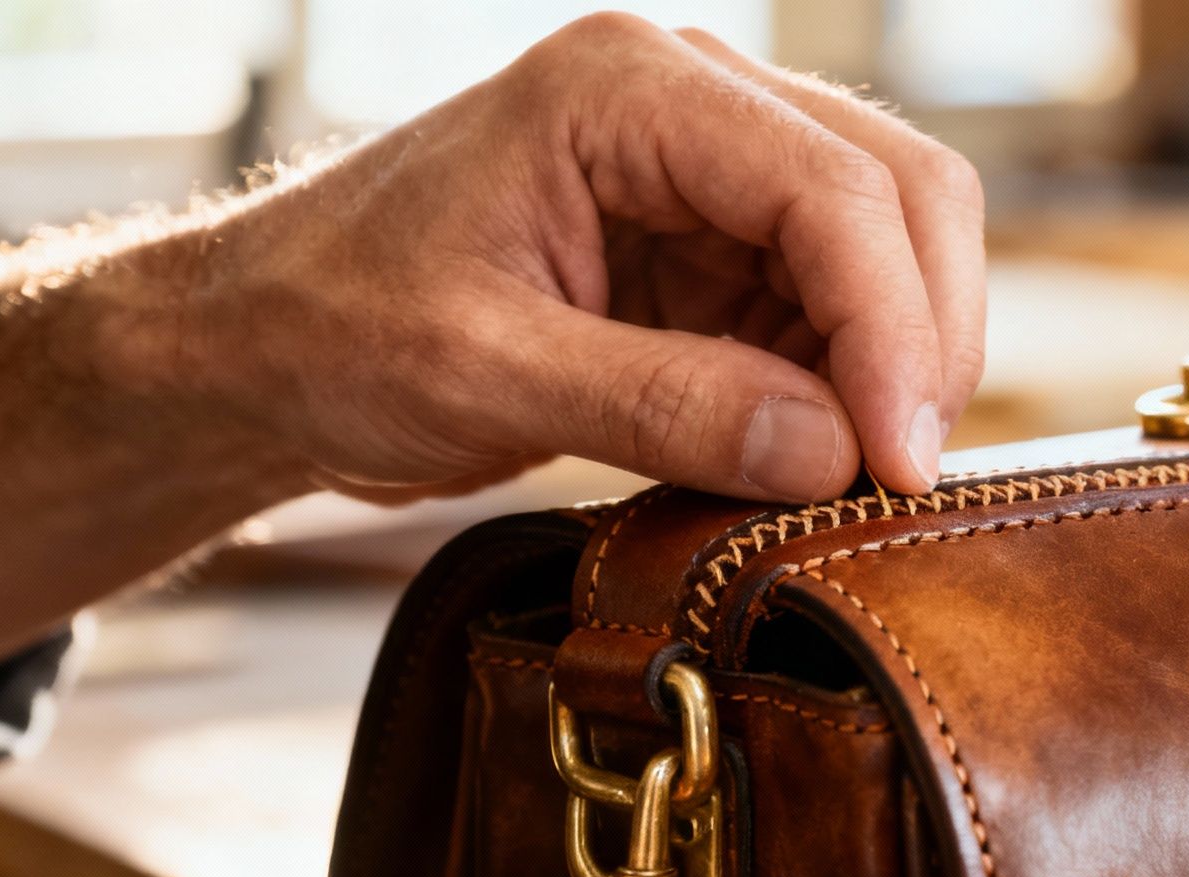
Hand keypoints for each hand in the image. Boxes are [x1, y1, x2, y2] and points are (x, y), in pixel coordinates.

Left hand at [186, 13, 984, 502]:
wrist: (263, 347)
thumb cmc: (332, 326)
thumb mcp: (483, 370)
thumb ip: (663, 403)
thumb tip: (835, 453)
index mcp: (627, 86)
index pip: (830, 187)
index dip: (892, 330)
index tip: (896, 464)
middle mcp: (691, 103)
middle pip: (900, 193)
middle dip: (924, 338)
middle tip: (902, 478)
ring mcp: (713, 175)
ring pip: (893, 250)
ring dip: (898, 365)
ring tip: (855, 478)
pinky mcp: (716, 252)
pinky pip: (836, 310)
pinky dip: (852, 386)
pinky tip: (815, 456)